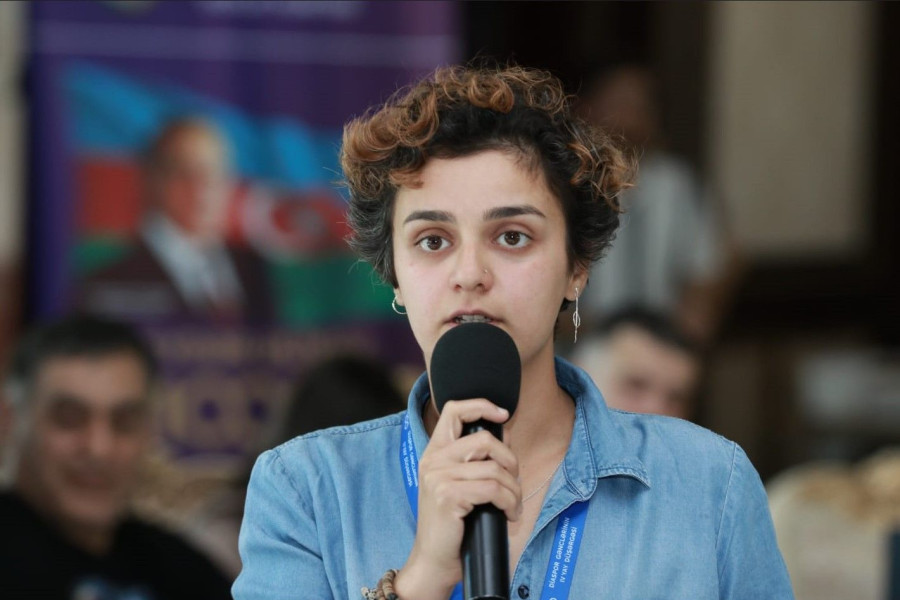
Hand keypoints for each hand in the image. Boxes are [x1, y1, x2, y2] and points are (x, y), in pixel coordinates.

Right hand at [395, 399, 520, 599]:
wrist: (434, 559)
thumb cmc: (452, 523)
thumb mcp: (460, 484)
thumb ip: (477, 458)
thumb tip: (505, 432)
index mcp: (434, 452)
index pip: (454, 410)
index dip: (481, 406)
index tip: (503, 415)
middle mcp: (433, 460)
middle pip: (485, 439)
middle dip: (511, 461)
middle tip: (514, 482)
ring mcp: (439, 477)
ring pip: (495, 468)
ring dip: (513, 489)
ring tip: (513, 505)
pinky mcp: (448, 495)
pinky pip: (493, 489)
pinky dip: (509, 502)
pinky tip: (509, 515)